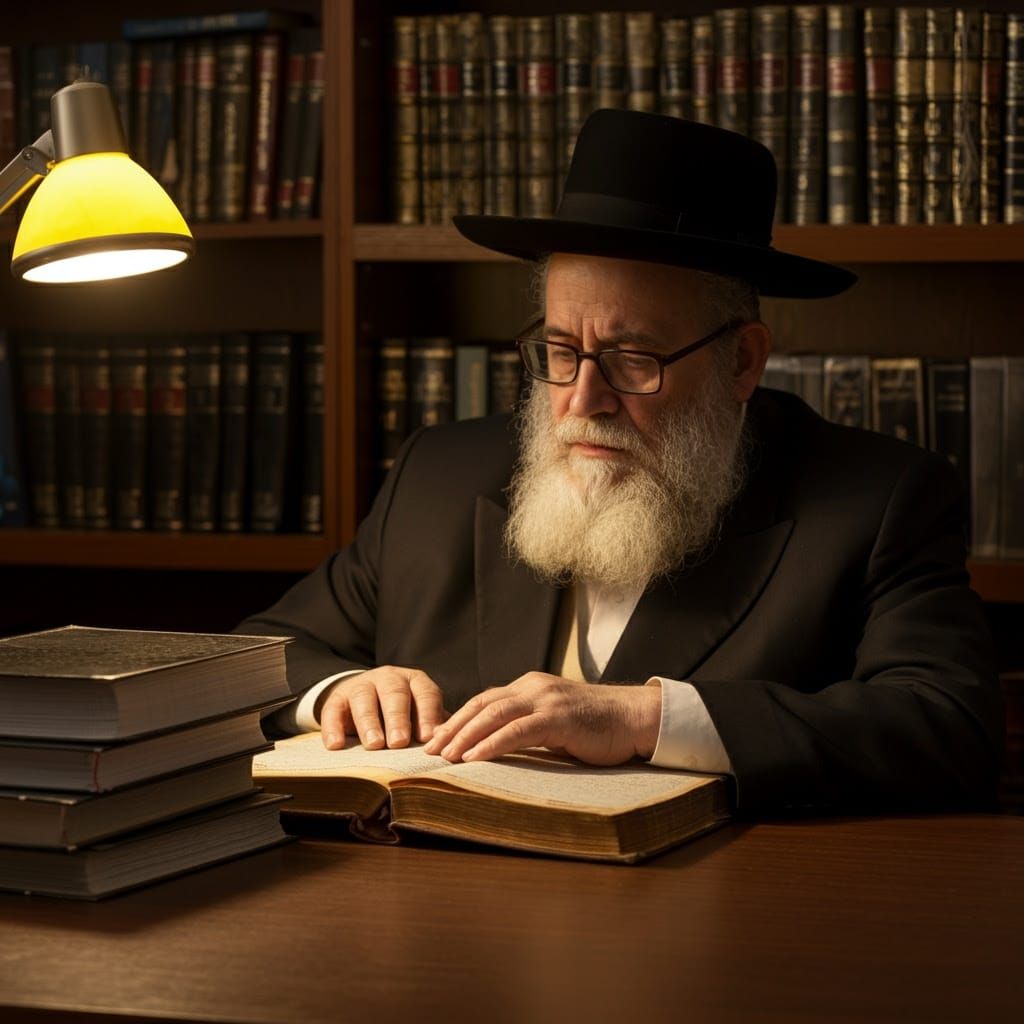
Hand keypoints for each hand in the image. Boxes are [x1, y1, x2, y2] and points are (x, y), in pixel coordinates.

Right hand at [317, 666, 447, 750]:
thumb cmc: (402, 714)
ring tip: (374, 745)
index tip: (427, 738)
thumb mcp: (419, 715)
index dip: (427, 715)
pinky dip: (333, 728)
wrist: (364, 700)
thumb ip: (432, 727)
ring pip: (364, 699)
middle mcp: (389, 678)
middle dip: (397, 718)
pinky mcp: (338, 698)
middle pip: (394, 694)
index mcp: (415, 681)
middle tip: (399, 742)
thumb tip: (445, 746)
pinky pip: (333, 710)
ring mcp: (362, 685)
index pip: (425, 694)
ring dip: (369, 723)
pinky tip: (336, 745)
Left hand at [423, 673, 661, 765]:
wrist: (635, 718)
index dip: (458, 720)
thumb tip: (498, 749)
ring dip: (466, 735)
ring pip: (494, 714)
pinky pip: (517, 730)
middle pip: (481, 704)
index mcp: (529, 688)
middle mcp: (533, 687)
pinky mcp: (558, 717)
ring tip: (446, 755)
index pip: (484, 701)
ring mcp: (545, 699)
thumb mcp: (555, 724)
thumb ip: (528, 728)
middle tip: (429, 750)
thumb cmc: (597, 726)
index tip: (436, 740)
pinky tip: (474, 757)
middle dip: (453, 727)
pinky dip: (492, 743)